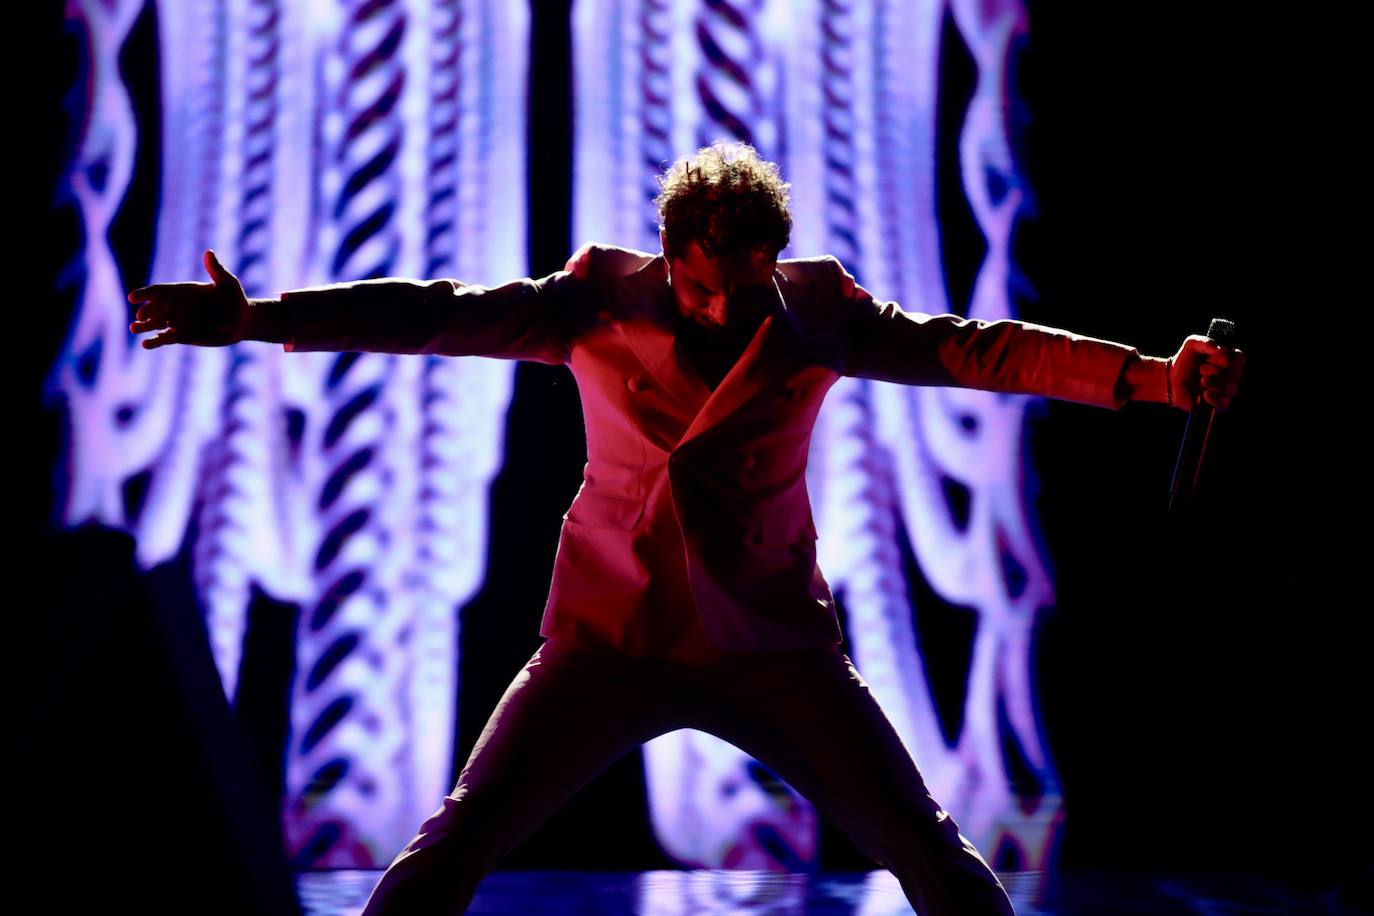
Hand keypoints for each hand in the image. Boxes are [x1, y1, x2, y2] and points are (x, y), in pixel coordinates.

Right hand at [127, 249, 249, 348]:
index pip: (158, 291)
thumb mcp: (227, 283)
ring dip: (143, 326)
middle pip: (154, 308)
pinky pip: (165, 338)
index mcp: (181, 291)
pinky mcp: (182, 336)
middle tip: (140, 316)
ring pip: (155, 324)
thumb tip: (208, 253)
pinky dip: (154, 341)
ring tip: (133, 328)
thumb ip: (216, 270)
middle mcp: (175, 306)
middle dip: (146, 311)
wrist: (242, 320)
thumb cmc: (234, 297)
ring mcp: (177, 321)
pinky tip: (145, 344)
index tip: (133, 297)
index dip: (145, 294)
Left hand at [1168, 335, 1244, 410]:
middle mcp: (1228, 374)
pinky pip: (1224, 404)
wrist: (1170, 380)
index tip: (1209, 359)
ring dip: (1215, 385)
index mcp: (1226, 359)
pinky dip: (1215, 399)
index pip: (1239, 358)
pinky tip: (1204, 394)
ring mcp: (1224, 389)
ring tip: (1201, 381)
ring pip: (1231, 390)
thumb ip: (1206, 343)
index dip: (1226, 360)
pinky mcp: (1217, 402)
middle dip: (1218, 373)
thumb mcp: (1192, 345)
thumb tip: (1223, 350)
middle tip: (1201, 369)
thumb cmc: (1184, 361)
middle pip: (1236, 375)